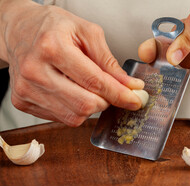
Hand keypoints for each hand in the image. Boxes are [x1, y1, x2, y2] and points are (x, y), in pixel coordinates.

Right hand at [0, 0, 143, 126]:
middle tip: (113, 92)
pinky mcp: (22, 102)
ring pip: (73, 117)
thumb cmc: (53, 27)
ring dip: (91, 107)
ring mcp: (26, 89)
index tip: (135, 100)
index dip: (119, 94)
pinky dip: (75, 109)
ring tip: (89, 88)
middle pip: (84, 105)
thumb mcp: (87, 32)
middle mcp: (35, 71)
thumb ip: (109, 61)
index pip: (94, 82)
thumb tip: (129, 85)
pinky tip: (73, 92)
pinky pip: (61, 118)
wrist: (19, 30)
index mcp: (52, 47)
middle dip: (106, 102)